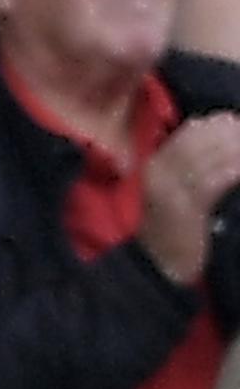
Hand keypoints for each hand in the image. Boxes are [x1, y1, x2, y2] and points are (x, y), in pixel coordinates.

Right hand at [139, 113, 239, 282]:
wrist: (159, 264)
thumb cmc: (174, 226)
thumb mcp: (175, 190)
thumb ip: (191, 165)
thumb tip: (218, 138)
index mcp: (156, 163)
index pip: (190, 131)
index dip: (219, 124)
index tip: (237, 123)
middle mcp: (160, 171)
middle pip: (199, 140)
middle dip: (230, 134)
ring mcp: (170, 189)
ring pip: (207, 158)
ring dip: (235, 150)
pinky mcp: (184, 208)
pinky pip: (211, 182)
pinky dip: (230, 171)